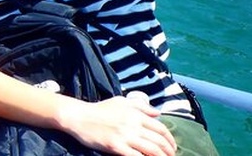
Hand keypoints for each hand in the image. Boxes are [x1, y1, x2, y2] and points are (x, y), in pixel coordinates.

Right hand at [61, 96, 175, 155]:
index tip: (172, 147)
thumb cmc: (99, 109)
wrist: (80, 117)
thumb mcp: (121, 101)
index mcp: (136, 114)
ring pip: (152, 150)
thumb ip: (140, 106)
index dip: (170, 139)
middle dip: (169, 151)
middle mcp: (133, 125)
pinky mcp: (116, 147)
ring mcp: (125, 136)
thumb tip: (158, 112)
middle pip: (159, 141)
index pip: (160, 128)